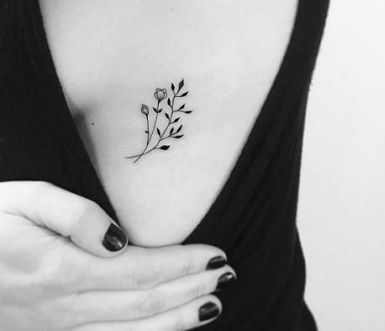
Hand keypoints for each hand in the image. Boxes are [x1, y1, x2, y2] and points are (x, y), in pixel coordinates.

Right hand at [0, 181, 234, 329]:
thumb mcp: (25, 199)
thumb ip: (74, 216)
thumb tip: (119, 237)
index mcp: (60, 268)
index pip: (140, 271)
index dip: (183, 265)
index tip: (215, 255)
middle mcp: (61, 306)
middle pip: (143, 305)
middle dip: (190, 291)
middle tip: (226, 277)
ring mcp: (53, 328)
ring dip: (175, 322)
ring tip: (210, 307)